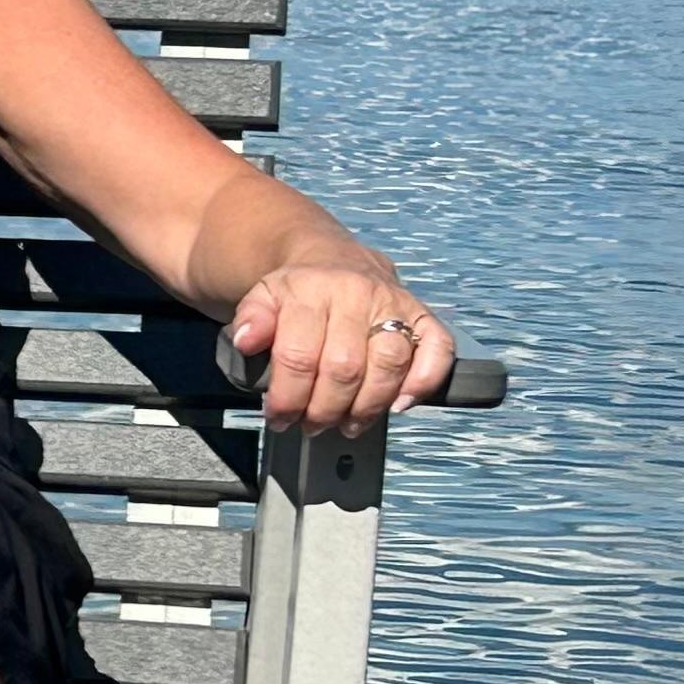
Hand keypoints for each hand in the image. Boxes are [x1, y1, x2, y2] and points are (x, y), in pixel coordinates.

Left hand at [230, 255, 451, 431]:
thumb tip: (246, 341)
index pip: (299, 355)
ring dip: (367, 406)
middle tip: (312, 425)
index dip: (288, 396)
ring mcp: (394, 304)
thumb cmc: (297, 291)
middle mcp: (357, 294)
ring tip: (347, 423)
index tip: (279, 417)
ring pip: (388, 364)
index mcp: (312, 290)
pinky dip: (423, 381)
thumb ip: (250, 319)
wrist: (331, 258)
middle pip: (344, 367)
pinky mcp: (423, 314)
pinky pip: (437, 349)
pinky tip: (400, 404)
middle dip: (325, 409)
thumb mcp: (261, 297)